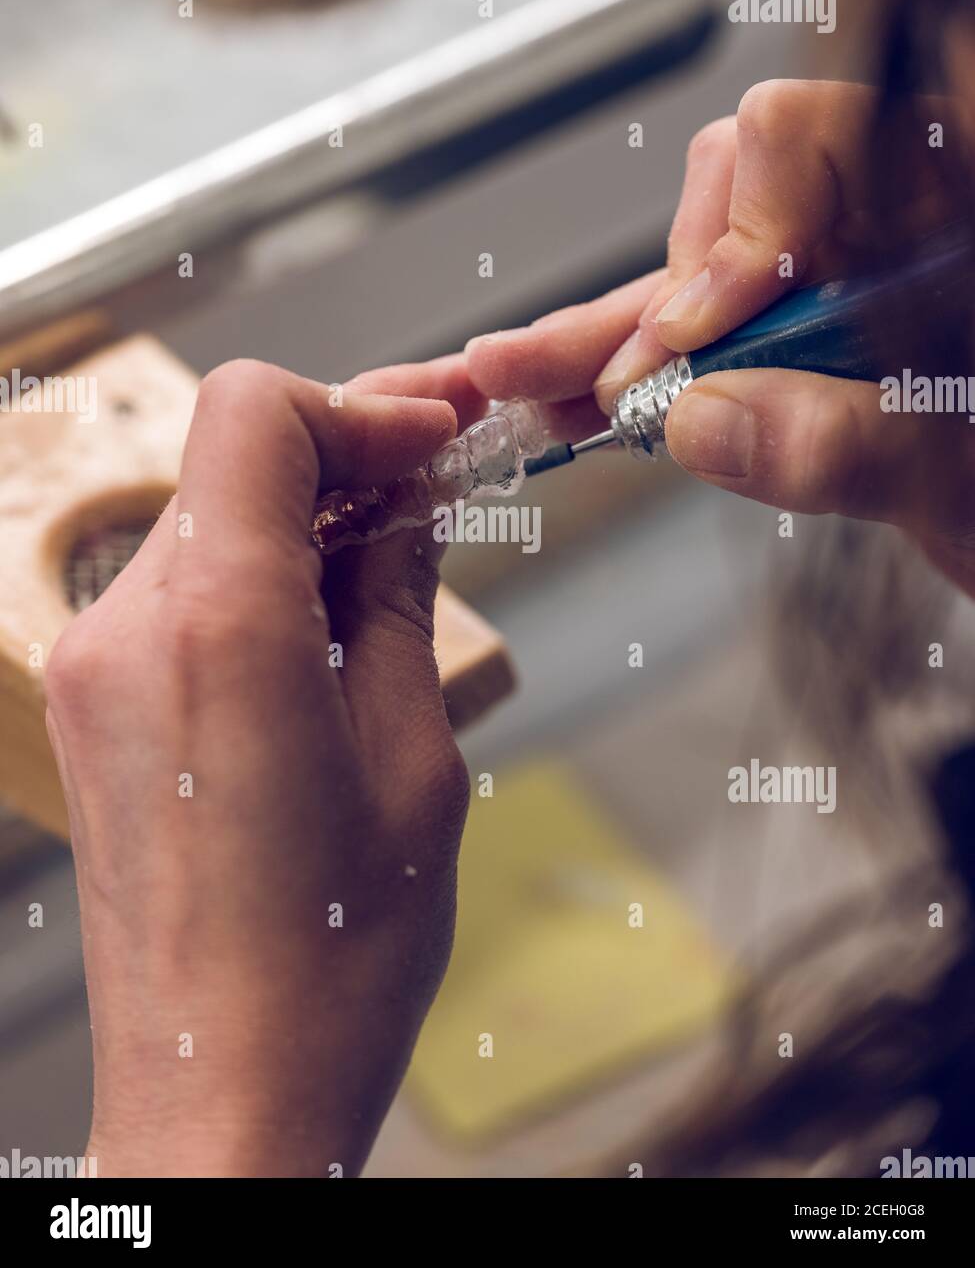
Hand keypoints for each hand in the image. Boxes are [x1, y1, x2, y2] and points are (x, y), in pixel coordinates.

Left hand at [45, 355, 483, 1176]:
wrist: (219, 1093)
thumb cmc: (327, 960)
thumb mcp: (412, 757)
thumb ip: (398, 600)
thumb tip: (411, 502)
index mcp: (220, 625)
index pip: (255, 412)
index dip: (359, 405)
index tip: (434, 436)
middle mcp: (129, 629)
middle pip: (231, 458)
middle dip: (343, 456)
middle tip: (438, 480)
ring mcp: (95, 670)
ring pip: (207, 522)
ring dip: (305, 523)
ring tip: (395, 576)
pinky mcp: (93, 709)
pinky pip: (180, 593)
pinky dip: (260, 582)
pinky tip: (330, 636)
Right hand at [466, 79, 974, 596]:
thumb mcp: (965, 476)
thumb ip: (853, 444)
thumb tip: (703, 422)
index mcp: (942, 206)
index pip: (808, 138)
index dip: (736, 231)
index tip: (698, 333)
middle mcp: (885, 226)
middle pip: (730, 201)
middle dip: (658, 302)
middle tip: (589, 381)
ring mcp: (841, 284)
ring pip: (699, 280)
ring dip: (611, 340)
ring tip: (520, 383)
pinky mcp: (809, 343)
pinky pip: (708, 343)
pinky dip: (639, 377)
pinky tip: (565, 401)